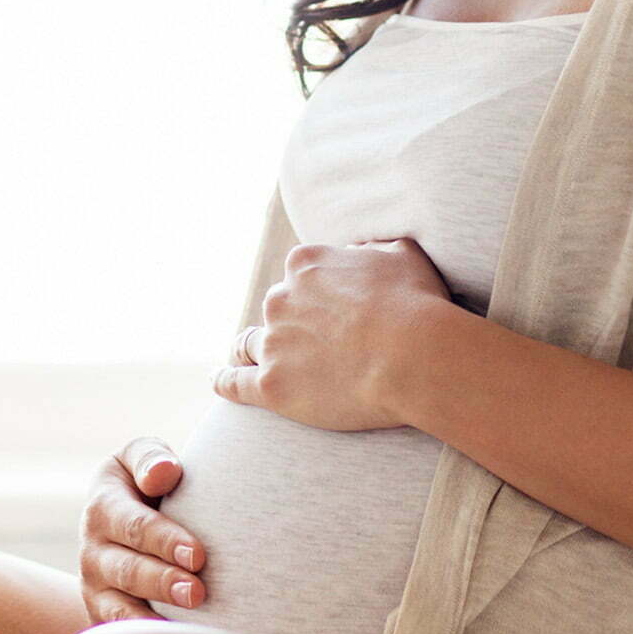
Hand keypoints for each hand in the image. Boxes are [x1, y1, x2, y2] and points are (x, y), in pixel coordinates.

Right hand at [78, 436, 205, 623]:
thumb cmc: (148, 484)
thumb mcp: (142, 459)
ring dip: (153, 617)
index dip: (164, 540)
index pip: (133, 525)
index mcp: (103, 506)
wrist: (126, 524)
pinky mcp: (103, 617)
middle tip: (198, 592)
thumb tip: (165, 473)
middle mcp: (92, 550)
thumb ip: (150, 458)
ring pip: (120, 608)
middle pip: (127, 570)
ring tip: (188, 620)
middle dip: (163, 582)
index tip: (198, 555)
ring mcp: (94, 588)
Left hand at [211, 237, 454, 431]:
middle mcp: (280, 298)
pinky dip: (224, 381)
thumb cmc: (415, 304)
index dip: (314, 295)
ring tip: (252, 362)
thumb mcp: (400, 254)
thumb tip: (359, 249)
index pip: (298, 277)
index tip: (332, 310)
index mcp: (305, 264)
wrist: (413, 356)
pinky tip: (217, 382)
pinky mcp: (271, 386)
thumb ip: (371, 248)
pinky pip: (234, 383)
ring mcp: (273, 343)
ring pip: (250, 345)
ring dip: (253, 351)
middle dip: (289, 323)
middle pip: (276, 310)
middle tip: (313, 344)